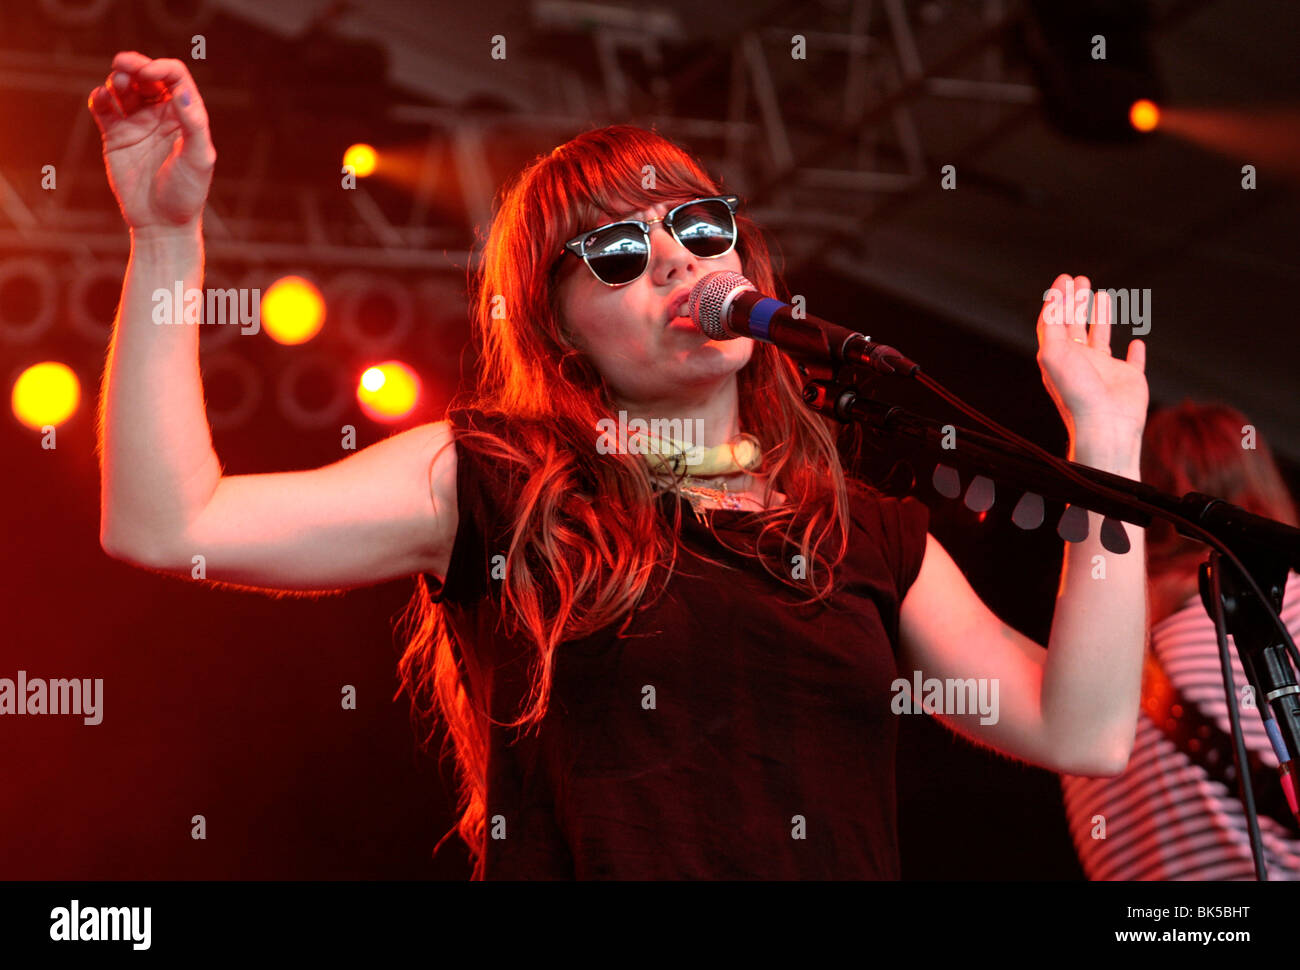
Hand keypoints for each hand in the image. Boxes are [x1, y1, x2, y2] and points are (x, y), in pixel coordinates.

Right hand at [88, 52, 215, 231]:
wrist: (162, 223)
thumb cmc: (187, 193)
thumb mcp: (198, 159)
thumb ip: (193, 125)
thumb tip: (182, 93)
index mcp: (186, 115)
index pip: (175, 77)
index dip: (161, 68)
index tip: (149, 74)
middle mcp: (161, 115)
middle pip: (146, 76)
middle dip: (135, 65)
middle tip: (123, 64)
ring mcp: (137, 123)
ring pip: (124, 88)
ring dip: (118, 80)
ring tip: (118, 86)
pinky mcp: (116, 135)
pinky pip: (104, 108)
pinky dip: (99, 98)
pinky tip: (101, 100)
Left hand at [1035, 274, 1148, 448]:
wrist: (1104, 425)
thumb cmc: (1076, 392)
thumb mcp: (1053, 354)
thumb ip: (1051, 326)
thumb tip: (1052, 301)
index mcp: (1059, 357)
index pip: (1054, 322)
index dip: (1057, 300)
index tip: (1064, 278)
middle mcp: (1079, 362)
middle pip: (1075, 326)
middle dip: (1076, 302)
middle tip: (1080, 278)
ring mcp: (1104, 371)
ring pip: (1100, 338)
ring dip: (1100, 317)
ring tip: (1103, 295)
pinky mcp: (1128, 381)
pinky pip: (1132, 363)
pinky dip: (1135, 353)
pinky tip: (1136, 341)